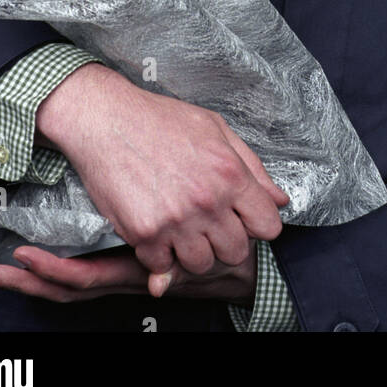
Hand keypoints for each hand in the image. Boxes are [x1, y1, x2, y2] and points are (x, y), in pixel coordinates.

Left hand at [0, 242, 256, 306]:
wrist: (239, 263)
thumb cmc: (222, 250)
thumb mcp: (201, 257)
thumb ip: (177, 269)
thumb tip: (158, 287)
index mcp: (133, 273)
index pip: (82, 278)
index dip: (49, 271)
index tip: (19, 257)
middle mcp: (119, 278)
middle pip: (63, 287)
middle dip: (24, 282)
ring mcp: (117, 276)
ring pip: (67, 286)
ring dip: (29, 281)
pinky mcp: (122, 268)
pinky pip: (83, 275)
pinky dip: (54, 270)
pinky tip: (30, 259)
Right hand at [35, 63, 287, 277]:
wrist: (106, 119)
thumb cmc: (161, 119)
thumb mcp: (216, 129)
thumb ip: (252, 167)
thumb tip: (280, 200)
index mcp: (231, 174)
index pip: (268, 227)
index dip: (256, 225)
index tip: (241, 219)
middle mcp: (208, 201)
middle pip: (236, 252)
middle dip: (225, 241)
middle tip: (206, 223)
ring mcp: (176, 220)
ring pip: (201, 265)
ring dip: (193, 252)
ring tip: (181, 227)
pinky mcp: (144, 233)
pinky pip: (163, 268)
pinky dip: (159, 256)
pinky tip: (156, 231)